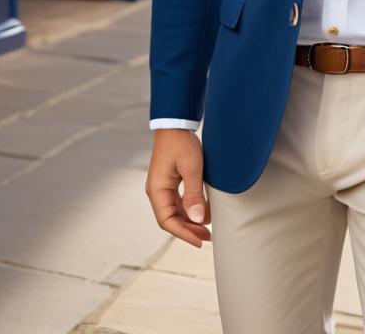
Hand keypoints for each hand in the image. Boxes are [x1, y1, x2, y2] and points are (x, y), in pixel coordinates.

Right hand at [145, 129, 211, 247]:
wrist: (175, 123)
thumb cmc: (181, 143)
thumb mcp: (191, 168)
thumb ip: (194, 194)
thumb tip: (198, 219)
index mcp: (157, 190)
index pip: (168, 221)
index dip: (184, 234)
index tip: (200, 241)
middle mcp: (156, 191)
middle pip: (171, 219)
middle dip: (189, 230)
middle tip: (208, 237)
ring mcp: (162, 187)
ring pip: (175, 212)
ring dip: (190, 221)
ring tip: (208, 228)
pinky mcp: (169, 182)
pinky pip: (178, 202)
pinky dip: (190, 210)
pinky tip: (204, 212)